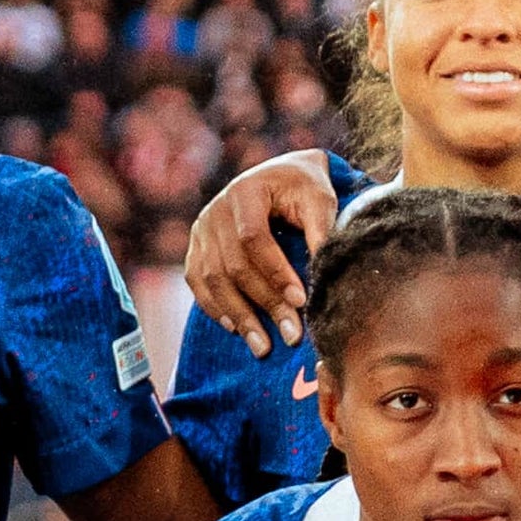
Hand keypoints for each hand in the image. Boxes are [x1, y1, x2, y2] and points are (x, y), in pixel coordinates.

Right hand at [180, 150, 346, 356]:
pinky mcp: (196, 246)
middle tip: (291, 334)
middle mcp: (216, 209)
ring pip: (213, 279)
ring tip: (263, 346)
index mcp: (245, 192)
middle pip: (233, 265)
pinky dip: (215, 307)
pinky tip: (235, 329)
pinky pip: (197, 282)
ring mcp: (202, 228)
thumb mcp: (319, 200)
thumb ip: (322, 231)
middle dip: (263, 303)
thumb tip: (325, 273)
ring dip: (239, 315)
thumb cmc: (304, 188)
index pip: (253, 238)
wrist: (280, 174)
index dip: (276, 272)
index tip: (301, 301)